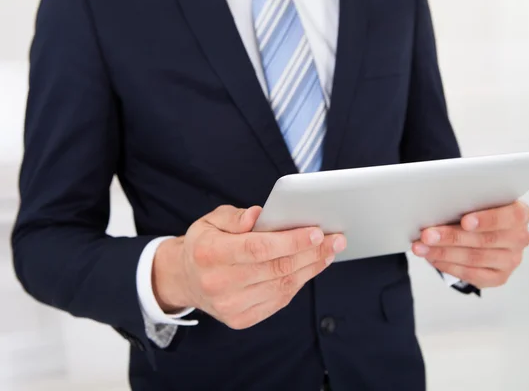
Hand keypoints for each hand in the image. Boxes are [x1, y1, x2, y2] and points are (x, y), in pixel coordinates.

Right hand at [153, 205, 345, 329]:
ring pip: (282, 286)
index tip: (317, 233)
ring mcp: (230, 306)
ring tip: (329, 252)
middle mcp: (218, 283)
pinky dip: (299, 283)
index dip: (291, 241)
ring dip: (311, 268)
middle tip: (336, 239)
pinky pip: (279, 300)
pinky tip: (311, 267)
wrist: (186, 279)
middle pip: (276, 268)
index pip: (258, 248)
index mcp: (210, 254)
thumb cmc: (205, 244)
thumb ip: (235, 216)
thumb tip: (258, 215)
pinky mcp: (241, 319)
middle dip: (311, 253)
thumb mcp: (211, 220)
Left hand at [411, 201, 528, 288]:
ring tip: (421, 247)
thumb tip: (436, 208)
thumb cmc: (477, 212)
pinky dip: (448, 266)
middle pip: (484, 240)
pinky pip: (471, 274)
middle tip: (427, 235)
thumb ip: (466, 203)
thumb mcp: (476, 202)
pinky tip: (432, 258)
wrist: (482, 233)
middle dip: (451, 237)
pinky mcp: (499, 277)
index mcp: (520, 214)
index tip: (465, 221)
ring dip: (443, 253)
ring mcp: (511, 260)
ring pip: (474, 258)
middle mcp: (520, 238)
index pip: (511, 216)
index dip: (487, 219)